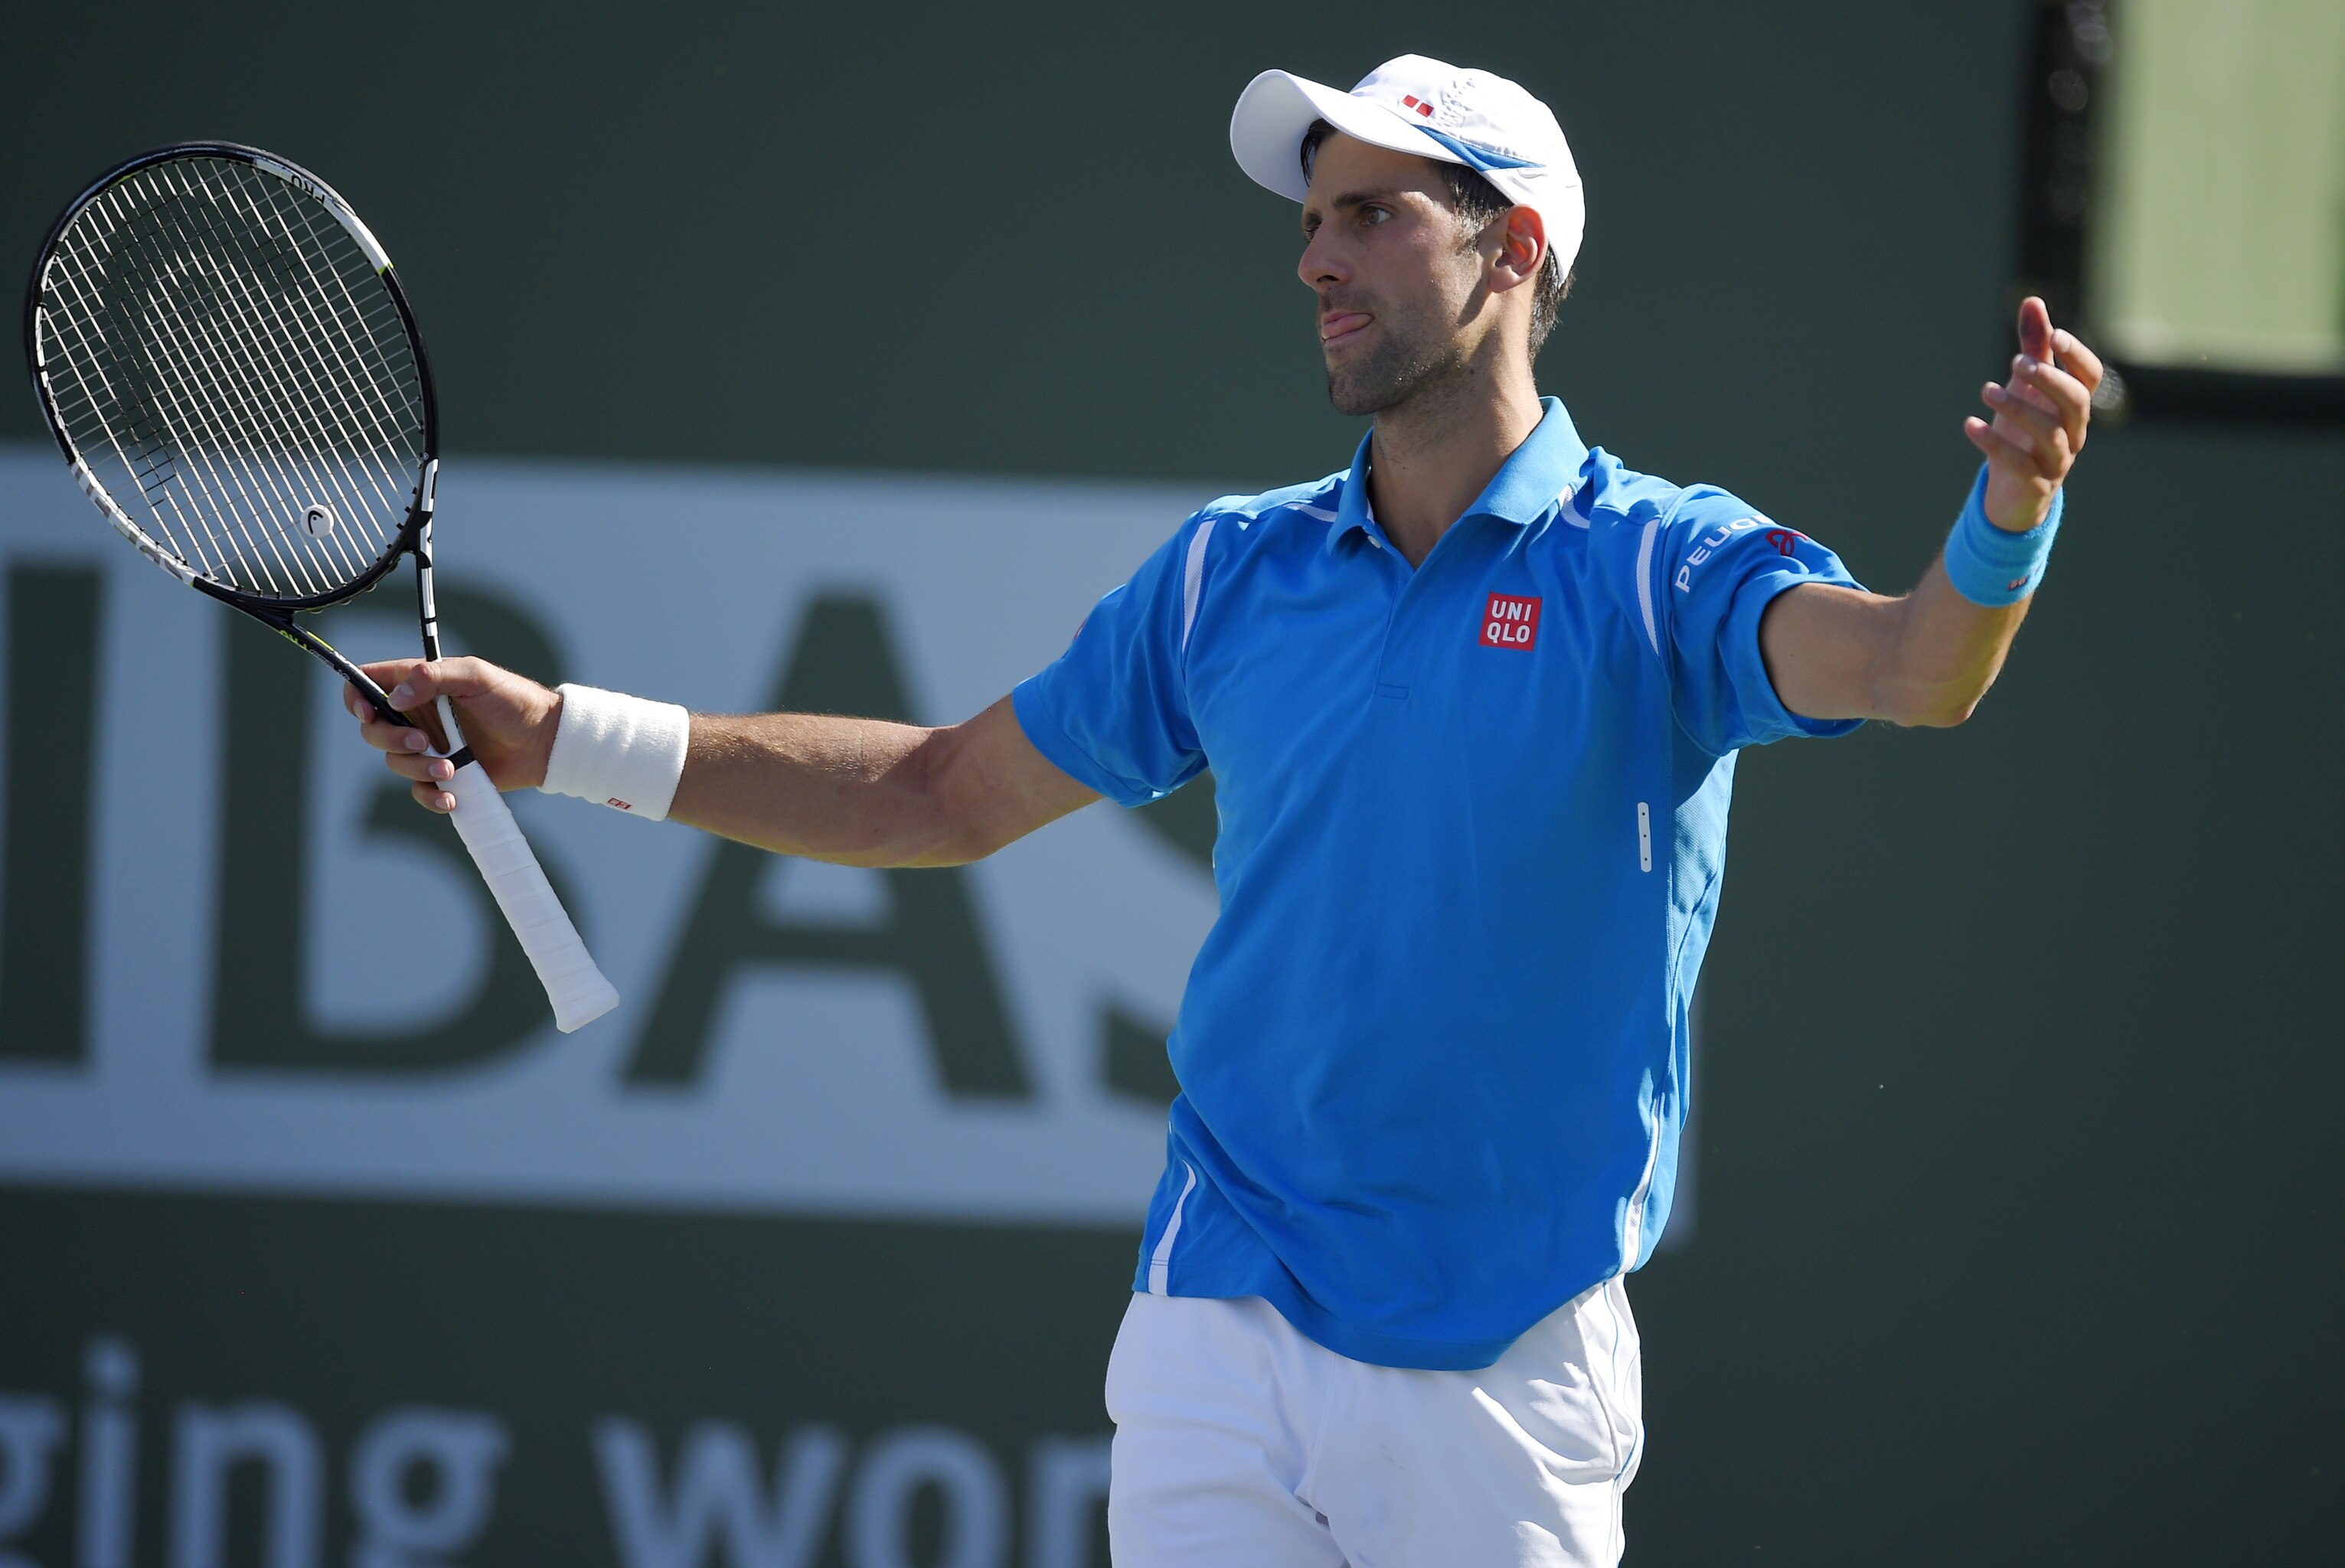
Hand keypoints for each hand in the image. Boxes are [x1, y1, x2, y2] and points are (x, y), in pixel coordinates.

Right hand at [344, 656, 561, 812]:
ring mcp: (430, 746)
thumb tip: (396, 696)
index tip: (368, 712)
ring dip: (416, 769)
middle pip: (374, 730)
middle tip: (422, 743)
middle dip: (390, 740)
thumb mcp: (476, 677)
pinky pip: (420, 790)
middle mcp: (418, 715)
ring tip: (450, 769)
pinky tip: (451, 797)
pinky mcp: (445, 774)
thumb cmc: (513, 700)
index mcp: (419, 685)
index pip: (369, 685)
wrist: (544, 741)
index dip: (357, 697)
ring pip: (395, 763)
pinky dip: (430, 796)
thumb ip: (434, 677)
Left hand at [1964, 296, 2104, 531]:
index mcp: (2075, 406)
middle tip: (2016, 362)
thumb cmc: (2024, 431)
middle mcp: (2074, 432)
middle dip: (2049, 380)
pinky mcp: (2034, 484)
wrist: (2014, 493)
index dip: (2077, 356)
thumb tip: (2033, 301)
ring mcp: (2057, 460)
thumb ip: (2034, 346)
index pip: (2090, 377)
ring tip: (1985, 389)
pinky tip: (1969, 425)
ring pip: (2049, 433)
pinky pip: (2018, 464)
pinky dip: (1993, 443)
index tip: (2055, 335)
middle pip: (2076, 402)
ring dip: (2017, 408)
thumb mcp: (2027, 388)